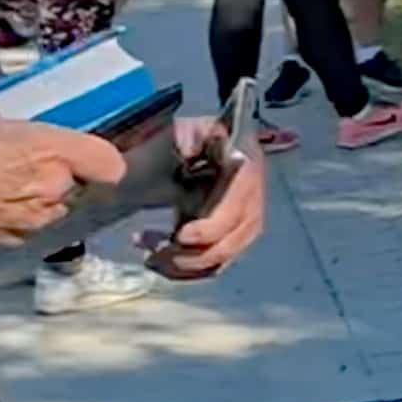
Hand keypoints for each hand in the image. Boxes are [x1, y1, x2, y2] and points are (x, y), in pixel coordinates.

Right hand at [0, 116, 126, 248]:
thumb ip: (23, 133)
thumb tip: (30, 142)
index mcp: (49, 151)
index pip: (109, 163)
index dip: (99, 159)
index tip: (85, 155)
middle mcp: (51, 189)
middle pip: (77, 183)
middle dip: (58, 174)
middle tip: (21, 164)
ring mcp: (34, 220)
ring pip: (55, 206)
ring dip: (39, 197)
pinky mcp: (14, 242)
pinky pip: (29, 224)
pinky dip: (17, 216)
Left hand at [140, 118, 267, 278]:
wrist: (192, 153)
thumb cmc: (193, 140)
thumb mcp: (191, 129)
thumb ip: (190, 136)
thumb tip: (188, 149)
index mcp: (247, 174)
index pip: (234, 212)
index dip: (209, 229)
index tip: (178, 235)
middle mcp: (252, 204)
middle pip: (228, 245)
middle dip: (190, 256)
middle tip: (153, 252)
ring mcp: (243, 226)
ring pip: (219, 261)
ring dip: (183, 267)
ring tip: (150, 257)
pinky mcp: (230, 240)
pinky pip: (213, 266)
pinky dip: (186, 271)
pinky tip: (159, 261)